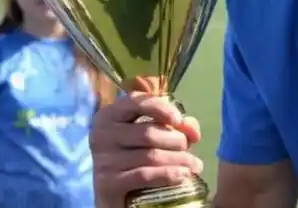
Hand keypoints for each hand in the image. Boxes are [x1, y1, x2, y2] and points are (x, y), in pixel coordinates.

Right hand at [92, 92, 203, 207]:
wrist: (116, 196)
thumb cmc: (136, 157)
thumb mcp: (153, 136)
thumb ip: (174, 126)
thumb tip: (191, 127)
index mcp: (111, 115)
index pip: (136, 102)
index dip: (161, 108)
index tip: (178, 119)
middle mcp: (102, 134)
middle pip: (148, 132)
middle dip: (176, 140)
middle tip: (188, 149)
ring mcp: (103, 160)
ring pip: (150, 155)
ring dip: (179, 160)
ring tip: (194, 165)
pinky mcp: (107, 184)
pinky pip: (144, 175)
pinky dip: (168, 174)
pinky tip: (183, 175)